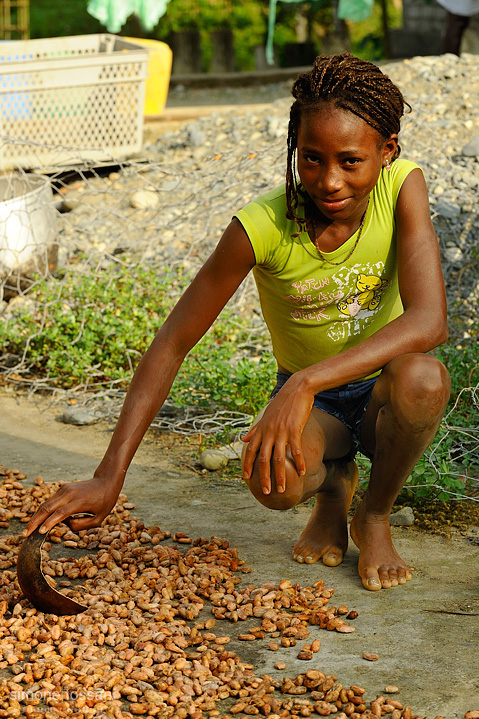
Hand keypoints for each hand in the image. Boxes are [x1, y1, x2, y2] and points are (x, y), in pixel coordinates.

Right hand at [22, 476, 120, 536]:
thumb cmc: (104, 502)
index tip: (40, 532)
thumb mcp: (98, 519)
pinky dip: (42, 512)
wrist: (106, 481)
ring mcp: (65, 489)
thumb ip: (80, 526)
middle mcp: (70, 493)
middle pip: (47, 508)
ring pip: (45, 504)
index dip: (49, 523)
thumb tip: (63, 524)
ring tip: (27, 531)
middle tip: (25, 534)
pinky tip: (36, 522)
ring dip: (35, 517)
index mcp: (79, 501)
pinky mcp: (63, 488)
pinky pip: (50, 501)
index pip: (60, 513)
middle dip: (35, 522)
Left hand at [242, 373, 313, 495]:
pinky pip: (296, 451)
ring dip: (280, 476)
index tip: (246, 479)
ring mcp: (281, 432)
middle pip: (263, 459)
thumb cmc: (282, 403)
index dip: (247, 465)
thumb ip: (254, 429)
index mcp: (261, 429)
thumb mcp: (265, 415)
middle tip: (266, 492)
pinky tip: (302, 473)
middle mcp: (268, 432)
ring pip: (278, 459)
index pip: (250, 451)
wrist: (297, 389)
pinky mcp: (294, 430)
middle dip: (263, 477)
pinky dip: (299, 463)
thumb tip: (243, 438)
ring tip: (282, 489)